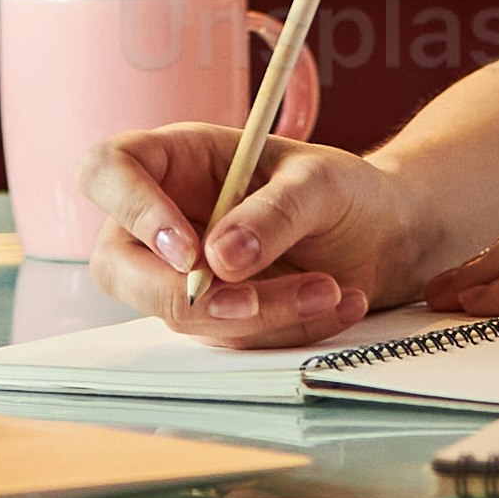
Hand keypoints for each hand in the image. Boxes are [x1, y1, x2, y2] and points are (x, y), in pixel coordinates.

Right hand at [79, 123, 462, 347]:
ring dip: (256, 315)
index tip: (189, 251)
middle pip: (118, 264)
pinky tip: (336, 304)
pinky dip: (282, 330)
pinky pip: (227, 338)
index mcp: (179, 159)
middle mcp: (167, 217)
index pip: (109, 170)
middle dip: (181, 295)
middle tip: (251, 303)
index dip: (130, 210)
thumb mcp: (321, 182)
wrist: (389, 234)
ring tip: (330, 290)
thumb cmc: (347, 189)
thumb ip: (273, 212)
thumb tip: (219, 260)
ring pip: (179, 313)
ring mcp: (185, 273)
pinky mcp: (216, 315)